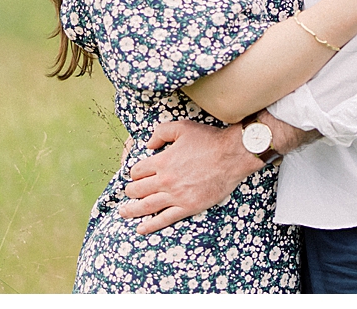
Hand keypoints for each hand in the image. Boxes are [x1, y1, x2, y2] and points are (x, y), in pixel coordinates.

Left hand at [118, 120, 262, 235]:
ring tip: (124, 213)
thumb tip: (148, 144)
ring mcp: (176, 195)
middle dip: (130, 192)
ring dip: (132, 211)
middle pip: (138, 190)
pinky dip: (150, 225)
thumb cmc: (209, 140)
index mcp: (162, 161)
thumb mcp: (182, 128)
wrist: (232, 155)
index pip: (137, 171)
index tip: (135, 176)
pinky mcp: (188, 207)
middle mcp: (165, 180)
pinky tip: (141, 229)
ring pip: (146, 206)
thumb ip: (161, 132)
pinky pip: (164, 219)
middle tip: (128, 194)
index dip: (133, 173)